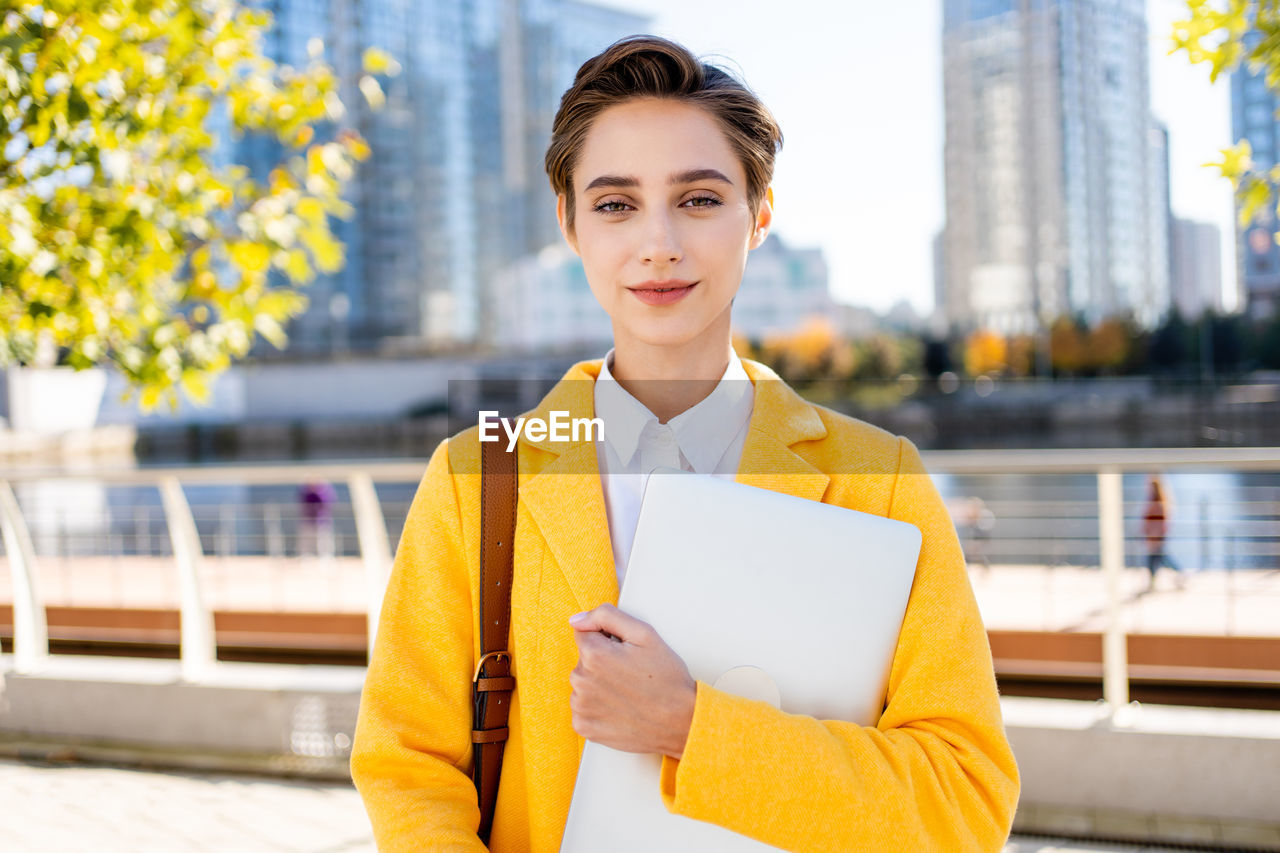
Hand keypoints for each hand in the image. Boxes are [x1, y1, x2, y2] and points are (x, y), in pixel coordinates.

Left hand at [568, 603, 695, 758]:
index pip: (584, 633)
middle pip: (583, 659)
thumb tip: (577, 620)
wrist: (679, 722)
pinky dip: (596, 707)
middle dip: (602, 662)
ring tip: (627, 692)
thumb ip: (607, 616)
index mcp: (594, 654)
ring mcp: (581, 706)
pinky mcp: (583, 726)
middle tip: (630, 673)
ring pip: (583, 684)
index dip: (606, 639)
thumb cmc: (666, 679)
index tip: (623, 652)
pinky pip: (582, 708)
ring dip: (598, 685)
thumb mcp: (644, 634)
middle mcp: (581, 680)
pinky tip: (618, 708)